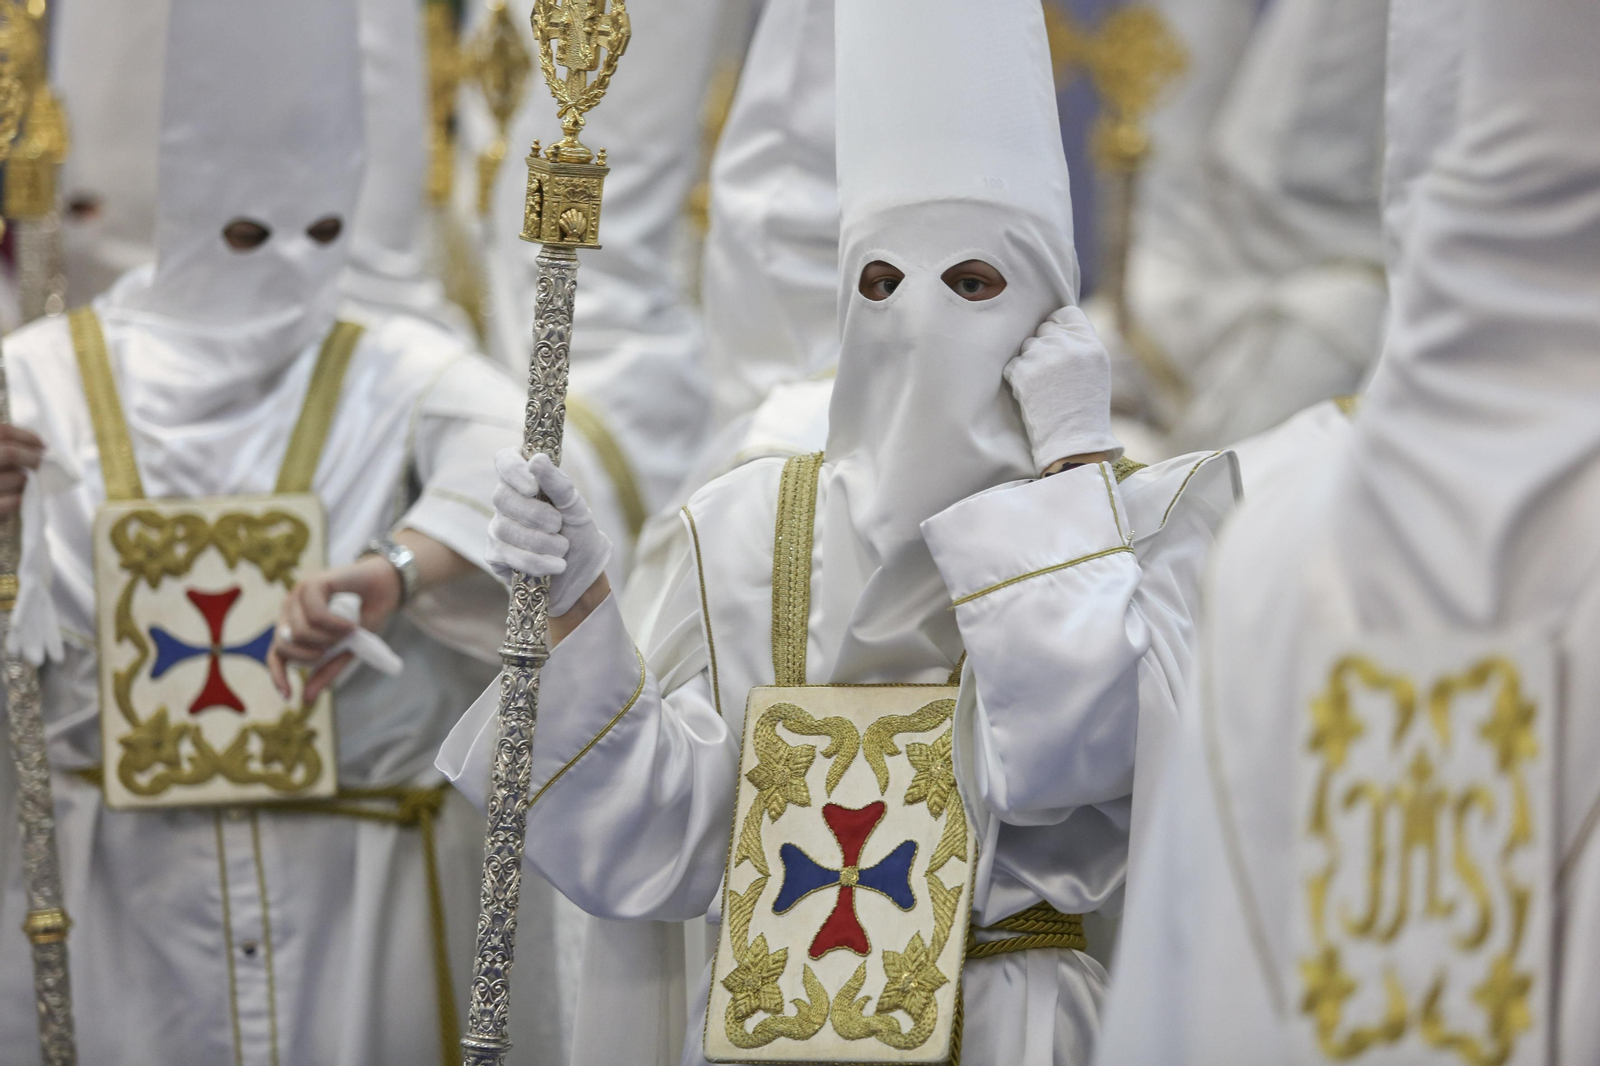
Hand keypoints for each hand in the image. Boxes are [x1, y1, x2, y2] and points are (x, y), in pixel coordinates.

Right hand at [0, 424, 44, 515]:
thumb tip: (41, 447)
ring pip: (19, 478)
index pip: (2, 431)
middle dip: (34, 458)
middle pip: (10, 453)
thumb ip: (8, 450)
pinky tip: (20, 499)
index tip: (43, 446)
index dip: (27, 436)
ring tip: (23, 486)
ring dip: (29, 482)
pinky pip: (16, 500)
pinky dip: (24, 498)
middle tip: (43, 465)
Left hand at [267, 555, 401, 701]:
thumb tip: (305, 699)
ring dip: (329, 638)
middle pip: (284, 646)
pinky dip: (337, 625)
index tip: (289, 696)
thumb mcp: (344, 651)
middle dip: (311, 655)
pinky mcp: (312, 584)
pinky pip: (317, 616)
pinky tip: (351, 625)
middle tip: (334, 647)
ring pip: (300, 632)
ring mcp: (298, 596)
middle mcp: (290, 611)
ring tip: (348, 631)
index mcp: (293, 627)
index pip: (276, 655)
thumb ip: (325, 670)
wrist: (385, 588)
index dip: (278, 676)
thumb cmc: (364, 617)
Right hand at [486, 449, 610, 615]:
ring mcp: (497, 528)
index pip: (504, 460)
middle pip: (502, 497)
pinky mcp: (495, 555)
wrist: (583, 572)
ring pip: (506, 529)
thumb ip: (558, 484)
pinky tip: (556, 565)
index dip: (514, 471)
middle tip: (558, 525)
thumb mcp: (575, 507)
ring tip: (563, 548)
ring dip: (542, 542)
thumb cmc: (577, 532)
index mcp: (525, 479)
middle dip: (535, 514)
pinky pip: (508, 555)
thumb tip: (536, 460)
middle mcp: (506, 501)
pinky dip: (537, 562)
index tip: (534, 487)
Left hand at [1003, 305, 1121, 475]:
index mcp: (1090, 344)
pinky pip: (1013, 363)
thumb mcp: (1096, 369)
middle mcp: (1068, 346)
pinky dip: (1018, 376)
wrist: (1073, 441)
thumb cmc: (1085, 407)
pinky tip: (1032, 393)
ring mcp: (1044, 357)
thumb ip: (1079, 343)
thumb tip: (1053, 324)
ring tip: (1043, 385)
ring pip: (1027, 344)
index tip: (1057, 339)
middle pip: (1044, 326)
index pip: (1067, 313)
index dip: (1059, 325)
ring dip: (1030, 360)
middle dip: (1044, 344)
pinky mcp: (1024, 371)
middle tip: (1050, 370)